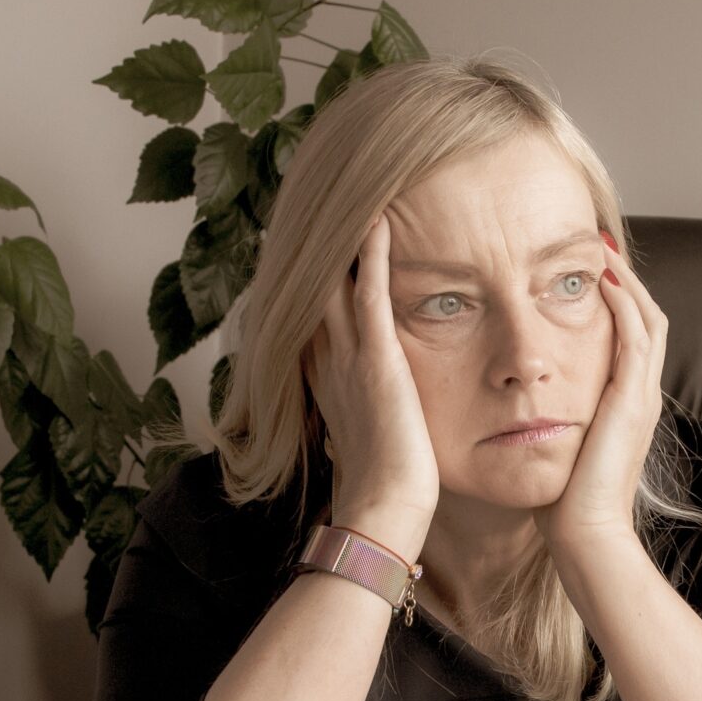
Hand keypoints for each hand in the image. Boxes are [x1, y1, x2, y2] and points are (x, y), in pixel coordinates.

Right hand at [304, 212, 440, 532]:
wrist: (384, 509)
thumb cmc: (385, 485)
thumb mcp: (370, 435)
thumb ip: (368, 410)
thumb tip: (375, 410)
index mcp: (325, 375)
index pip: (316, 311)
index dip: (315, 276)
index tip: (316, 243)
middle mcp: (327, 359)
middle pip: (316, 284)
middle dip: (318, 245)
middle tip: (317, 199)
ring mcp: (348, 357)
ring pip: (337, 280)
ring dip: (343, 237)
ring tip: (352, 191)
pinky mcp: (376, 360)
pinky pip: (371, 293)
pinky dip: (373, 255)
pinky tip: (380, 219)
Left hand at [532, 229, 667, 551]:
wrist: (585, 536)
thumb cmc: (562, 504)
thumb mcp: (557, 450)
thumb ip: (549, 423)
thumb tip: (517, 408)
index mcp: (627, 408)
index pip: (632, 339)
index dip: (617, 303)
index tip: (589, 274)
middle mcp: (642, 397)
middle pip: (648, 319)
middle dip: (627, 280)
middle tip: (600, 247)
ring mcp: (643, 398)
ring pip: (648, 319)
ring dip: (627, 281)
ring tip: (602, 250)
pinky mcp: (633, 401)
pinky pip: (636, 336)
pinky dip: (624, 303)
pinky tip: (602, 280)